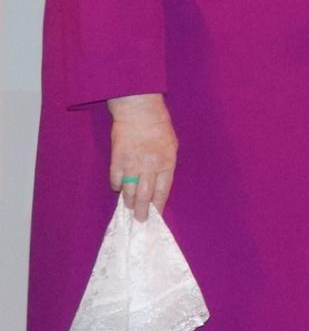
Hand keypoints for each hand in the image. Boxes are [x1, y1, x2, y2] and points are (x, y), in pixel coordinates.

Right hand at [107, 93, 175, 219]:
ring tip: (129, 208)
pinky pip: (115, 180)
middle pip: (145, 196)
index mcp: (167, 163)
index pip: (163, 191)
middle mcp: (150, 166)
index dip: (158, 206)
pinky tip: (119, 187)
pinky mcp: (117, 160)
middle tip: (140, 220)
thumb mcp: (171, 146)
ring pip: (129, 191)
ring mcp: (132, 164)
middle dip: (142, 211)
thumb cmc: (158, 127)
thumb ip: (165, 165)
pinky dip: (116, 185)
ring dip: (128, 201)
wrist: (139, 110)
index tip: (156, 216)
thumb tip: (158, 183)